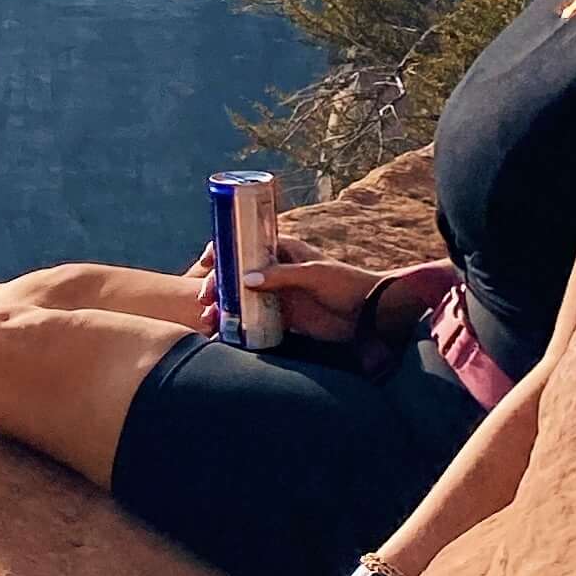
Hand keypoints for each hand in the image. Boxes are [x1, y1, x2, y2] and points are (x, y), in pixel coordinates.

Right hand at [184, 247, 385, 340]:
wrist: (368, 314)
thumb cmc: (345, 284)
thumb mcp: (313, 274)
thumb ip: (282, 276)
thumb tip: (246, 280)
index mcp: (282, 249)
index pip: (244, 243)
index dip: (222, 249)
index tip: (207, 262)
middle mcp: (275, 269)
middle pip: (236, 272)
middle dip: (217, 284)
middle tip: (207, 298)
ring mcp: (277, 293)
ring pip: (241, 297)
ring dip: (223, 306)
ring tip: (210, 320)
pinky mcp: (283, 317)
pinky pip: (254, 319)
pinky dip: (238, 325)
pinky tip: (224, 333)